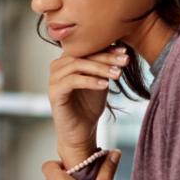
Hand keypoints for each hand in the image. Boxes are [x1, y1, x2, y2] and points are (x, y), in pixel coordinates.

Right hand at [48, 46, 128, 166]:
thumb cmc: (90, 106)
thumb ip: (104, 66)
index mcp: (67, 61)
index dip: (106, 49)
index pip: (87, 49)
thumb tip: (121, 51)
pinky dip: (90, 81)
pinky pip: (72, 81)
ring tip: (118, 74)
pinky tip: (105, 85)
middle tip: (125, 61)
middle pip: (82, 54)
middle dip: (106, 57)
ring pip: (77, 65)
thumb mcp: (100, 81)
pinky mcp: (53, 92)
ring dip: (100, 68)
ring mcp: (53, 79)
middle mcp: (57, 66)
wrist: (81, 131)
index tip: (125, 52)